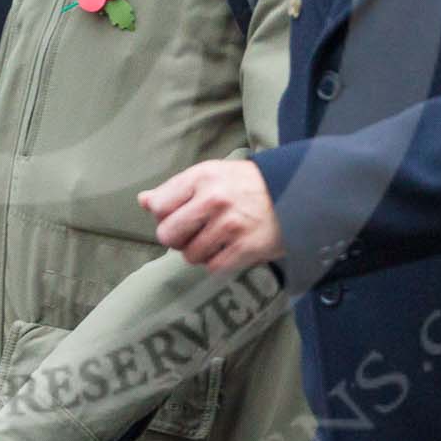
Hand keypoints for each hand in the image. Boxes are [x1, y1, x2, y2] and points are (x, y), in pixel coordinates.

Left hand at [139, 159, 284, 273]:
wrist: (297, 193)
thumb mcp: (212, 174)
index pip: (158, 206)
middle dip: (176, 239)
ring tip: (215, 240)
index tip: (177, 216)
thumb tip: (143, 201)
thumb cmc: (247, 184)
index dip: (163, 216)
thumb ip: (176, 189)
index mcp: (201, 176)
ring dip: (198, 253)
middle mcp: (213, 199)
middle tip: (192, 234)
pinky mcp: (245, 247)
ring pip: (190, 255)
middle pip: (168, 234)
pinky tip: (228, 249)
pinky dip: (217, 262)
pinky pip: (213, 267)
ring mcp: (230, 225)